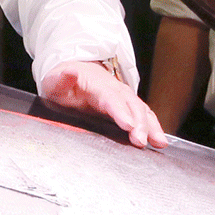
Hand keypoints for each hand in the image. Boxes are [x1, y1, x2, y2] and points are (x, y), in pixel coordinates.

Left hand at [40, 60, 171, 148]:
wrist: (74, 73)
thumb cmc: (63, 83)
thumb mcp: (55, 81)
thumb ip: (61, 79)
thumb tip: (71, 72)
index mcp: (97, 85)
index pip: (111, 98)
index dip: (121, 111)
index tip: (129, 125)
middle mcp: (115, 90)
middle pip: (132, 105)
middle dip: (140, 123)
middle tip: (141, 141)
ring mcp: (124, 98)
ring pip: (142, 110)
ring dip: (151, 126)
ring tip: (159, 142)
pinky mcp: (128, 106)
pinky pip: (145, 115)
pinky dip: (154, 127)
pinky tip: (159, 141)